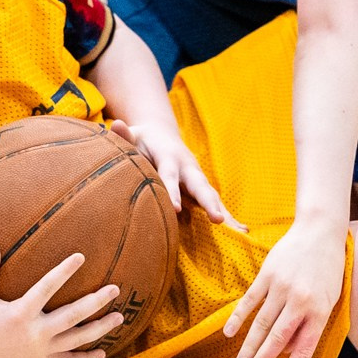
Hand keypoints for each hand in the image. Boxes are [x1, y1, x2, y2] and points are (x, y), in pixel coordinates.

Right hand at [0, 246, 123, 357]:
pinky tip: (102, 353)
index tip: (81, 256)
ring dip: (99, 329)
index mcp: (20, 314)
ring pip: (76, 340)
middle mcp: (34, 334)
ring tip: (119, 317)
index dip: (64, 270)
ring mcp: (39, 351)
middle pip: (72, 316)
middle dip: (95, 302)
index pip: (47, 288)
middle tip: (115, 288)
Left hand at [108, 119, 242, 229]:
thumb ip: (125, 136)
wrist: (161, 135)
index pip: (170, 175)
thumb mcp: (133, 136)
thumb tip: (116, 125)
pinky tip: (241, 231)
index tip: (174, 209)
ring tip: (233, 229)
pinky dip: (229, 215)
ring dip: (221, 210)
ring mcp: (196, 178)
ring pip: (210, 195)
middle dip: (208, 202)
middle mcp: (187, 167)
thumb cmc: (142, 140)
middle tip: (218, 219)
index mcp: (169, 156)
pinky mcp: (201, 187)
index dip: (172, 191)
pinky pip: (215, 202)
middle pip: (199, 186)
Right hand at [225, 218, 345, 357]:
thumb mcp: (328, 299)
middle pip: (276, 338)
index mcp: (318, 310)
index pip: (303, 348)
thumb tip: (286, 350)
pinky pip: (249, 301)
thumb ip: (308, 324)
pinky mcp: (267, 275)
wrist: (319, 231)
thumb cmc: (327, 269)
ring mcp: (281, 287)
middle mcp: (299, 301)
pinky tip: (228, 333)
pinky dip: (238, 318)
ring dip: (248, 346)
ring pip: (260, 323)